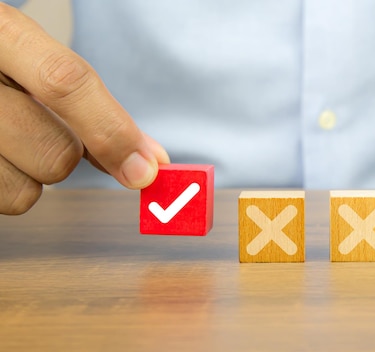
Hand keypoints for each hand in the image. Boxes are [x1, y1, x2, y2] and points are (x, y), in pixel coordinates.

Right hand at [0, 4, 169, 214]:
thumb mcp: (34, 62)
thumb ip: (92, 106)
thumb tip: (149, 158)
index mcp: (1, 34)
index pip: (65, 82)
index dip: (112, 130)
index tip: (145, 168)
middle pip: (57, 152)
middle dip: (69, 155)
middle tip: (41, 128)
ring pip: (27, 190)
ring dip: (34, 174)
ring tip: (8, 139)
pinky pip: (4, 201)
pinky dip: (10, 186)